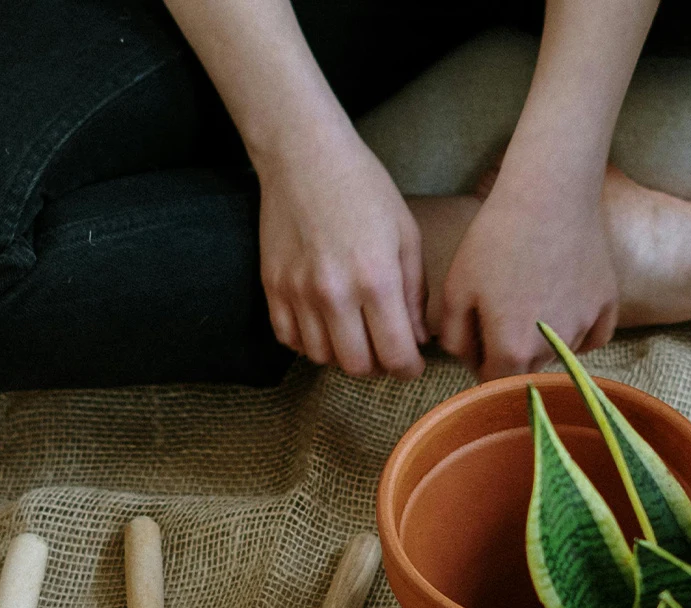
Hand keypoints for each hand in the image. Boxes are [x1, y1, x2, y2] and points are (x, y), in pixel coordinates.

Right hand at [257, 128, 427, 379]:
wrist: (304, 154)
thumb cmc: (363, 188)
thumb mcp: (405, 234)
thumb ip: (414, 293)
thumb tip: (416, 339)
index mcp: (376, 279)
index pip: (395, 354)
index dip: (408, 369)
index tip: (411, 364)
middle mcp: (335, 293)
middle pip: (357, 366)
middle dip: (377, 366)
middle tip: (384, 350)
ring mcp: (298, 293)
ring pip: (322, 357)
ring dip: (341, 355)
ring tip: (354, 334)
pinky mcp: (273, 287)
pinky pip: (290, 339)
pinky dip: (309, 343)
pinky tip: (323, 325)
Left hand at [439, 174, 617, 379]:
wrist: (550, 192)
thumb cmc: (496, 237)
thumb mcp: (456, 288)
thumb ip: (455, 338)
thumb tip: (467, 362)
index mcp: (512, 350)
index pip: (493, 381)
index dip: (481, 363)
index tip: (478, 341)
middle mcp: (551, 349)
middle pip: (527, 372)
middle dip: (511, 356)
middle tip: (503, 316)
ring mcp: (584, 327)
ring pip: (558, 354)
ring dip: (543, 342)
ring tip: (532, 299)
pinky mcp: (606, 306)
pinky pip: (593, 339)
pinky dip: (578, 334)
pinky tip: (565, 311)